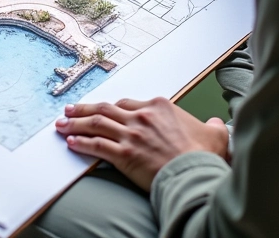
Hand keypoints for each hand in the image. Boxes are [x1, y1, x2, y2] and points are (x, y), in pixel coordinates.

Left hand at [55, 97, 229, 190]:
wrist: (196, 176)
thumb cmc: (204, 158)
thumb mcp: (214, 136)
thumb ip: (212, 127)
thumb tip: (217, 124)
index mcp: (158, 107)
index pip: (127, 103)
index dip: (110, 107)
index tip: (100, 109)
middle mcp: (141, 117)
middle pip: (105, 109)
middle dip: (84, 109)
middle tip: (69, 109)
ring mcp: (131, 135)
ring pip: (96, 123)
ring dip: (75, 123)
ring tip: (61, 123)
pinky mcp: (125, 155)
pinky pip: (97, 146)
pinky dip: (82, 143)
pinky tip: (71, 142)